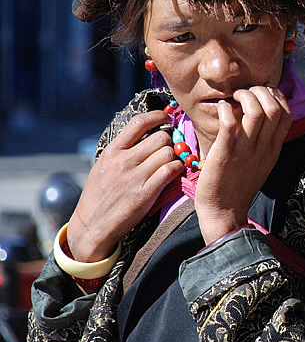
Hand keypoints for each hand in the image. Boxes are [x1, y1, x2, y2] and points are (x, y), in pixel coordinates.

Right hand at [66, 111, 184, 261]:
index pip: (139, 123)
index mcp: (113, 151)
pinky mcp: (145, 193)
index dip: (158, 115)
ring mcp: (135, 177)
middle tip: (168, 150)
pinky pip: (171, 171)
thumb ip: (123, 150)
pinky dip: (177, 170)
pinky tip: (173, 174)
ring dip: (174, 157)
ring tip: (170, 163)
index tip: (167, 117)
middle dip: (169, 141)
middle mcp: (124, 161)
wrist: (92, 225)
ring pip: (168, 153)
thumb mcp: (104, 166)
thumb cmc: (100, 195)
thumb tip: (145, 133)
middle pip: (161, 137)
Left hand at [194, 85, 291, 243]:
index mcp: (274, 149)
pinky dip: (225, 108)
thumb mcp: (262, 161)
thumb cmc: (239, 184)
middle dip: (261, 91)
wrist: (224, 212)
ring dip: (245, 96)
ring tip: (234, 97)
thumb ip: (265, 139)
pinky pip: (229, 123)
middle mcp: (263, 148)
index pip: (287, 114)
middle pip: (274, 108)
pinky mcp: (225, 154)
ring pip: (256, 111)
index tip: (263, 92)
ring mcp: (245, 151)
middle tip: (246, 92)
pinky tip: (221, 108)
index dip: (277, 96)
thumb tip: (261, 112)